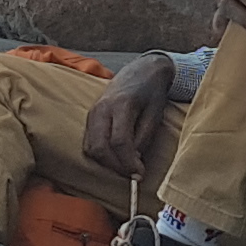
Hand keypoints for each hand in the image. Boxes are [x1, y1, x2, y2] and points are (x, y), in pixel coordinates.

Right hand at [83, 52, 179, 178]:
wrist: (141, 71)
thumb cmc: (151, 93)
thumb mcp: (155, 115)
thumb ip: (143, 138)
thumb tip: (133, 162)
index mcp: (122, 104)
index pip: (119, 142)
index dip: (128, 162)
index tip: (139, 174)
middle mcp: (102, 108)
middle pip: (99, 148)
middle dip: (116, 167)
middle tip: (133, 174)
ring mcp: (92, 113)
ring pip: (90, 148)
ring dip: (107, 163)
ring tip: (126, 165)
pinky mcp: (90, 118)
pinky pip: (89, 143)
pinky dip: (101, 156)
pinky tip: (117, 157)